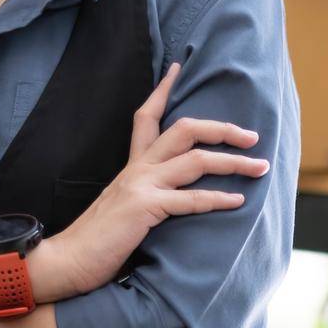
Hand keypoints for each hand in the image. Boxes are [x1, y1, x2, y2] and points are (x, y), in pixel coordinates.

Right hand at [45, 61, 268, 296]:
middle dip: (222, 128)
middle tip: (252, 136)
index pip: (145, 117)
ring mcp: (140, 185)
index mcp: (131, 166)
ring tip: (260, 167)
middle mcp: (137, 168)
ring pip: (196, 160)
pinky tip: (238, 201)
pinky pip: (190, 199)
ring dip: (234, 162)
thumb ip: (142, 195)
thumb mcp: (122, 207)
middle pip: (184, 129)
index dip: (162, 90)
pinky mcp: (144, 207)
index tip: (177, 68)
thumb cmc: (96, 240)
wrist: (67, 260)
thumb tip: (166, 198)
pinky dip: (218, 199)